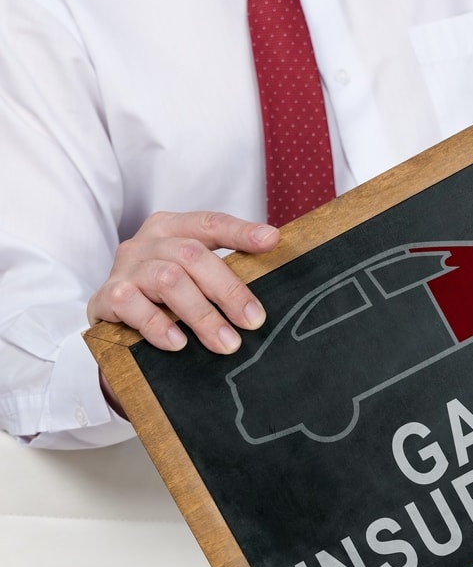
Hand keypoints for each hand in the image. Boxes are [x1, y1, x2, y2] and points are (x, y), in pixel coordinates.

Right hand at [87, 211, 279, 353]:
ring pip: (168, 280)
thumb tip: (271, 282)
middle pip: (192, 255)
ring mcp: (124, 269)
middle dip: (228, 290)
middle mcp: (146, 242)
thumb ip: (222, 271)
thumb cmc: (164, 295)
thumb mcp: (192, 276)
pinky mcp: (107, 297)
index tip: (271, 241)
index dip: (240, 231)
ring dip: (202, 315)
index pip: (210, 223)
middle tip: (253, 321)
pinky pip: (132, 306)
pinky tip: (178, 343)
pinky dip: (159, 326)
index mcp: (172, 228)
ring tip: (226, 343)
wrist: (113, 320)